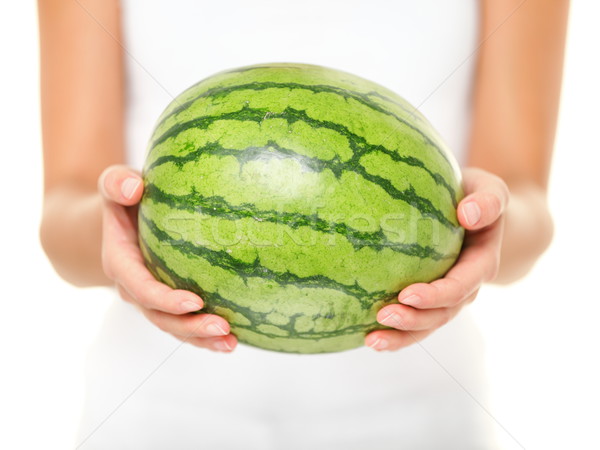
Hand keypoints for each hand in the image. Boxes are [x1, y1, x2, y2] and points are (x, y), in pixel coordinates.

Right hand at [98, 165, 236, 351]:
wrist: (120, 220)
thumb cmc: (123, 198)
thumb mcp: (114, 184)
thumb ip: (116, 183)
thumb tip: (132, 187)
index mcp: (121, 264)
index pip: (142, 288)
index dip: (166, 300)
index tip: (196, 301)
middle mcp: (135, 288)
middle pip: (161, 317)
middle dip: (190, 327)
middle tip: (223, 328)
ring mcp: (152, 299)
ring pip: (175, 327)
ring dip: (201, 338)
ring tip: (231, 342)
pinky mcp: (169, 301)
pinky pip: (186, 322)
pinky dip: (206, 334)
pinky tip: (234, 337)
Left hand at [365, 167, 509, 350]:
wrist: (477, 212)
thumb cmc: (477, 197)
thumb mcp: (490, 190)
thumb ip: (488, 201)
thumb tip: (468, 214)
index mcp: (480, 265)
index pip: (460, 287)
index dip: (436, 296)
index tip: (407, 294)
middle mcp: (465, 287)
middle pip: (442, 314)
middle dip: (414, 321)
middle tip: (384, 316)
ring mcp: (446, 296)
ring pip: (426, 324)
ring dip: (401, 336)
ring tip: (371, 340)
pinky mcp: (428, 296)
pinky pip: (413, 318)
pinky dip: (394, 331)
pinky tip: (365, 334)